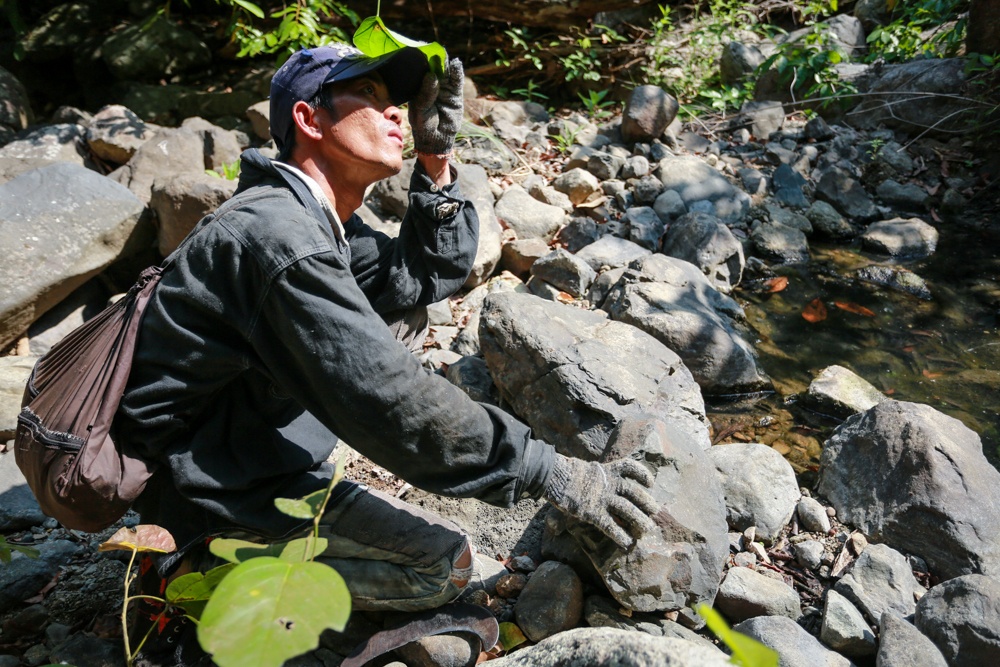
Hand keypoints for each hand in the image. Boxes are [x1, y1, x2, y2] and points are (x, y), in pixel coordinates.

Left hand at [409, 57, 463, 155]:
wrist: (436, 139)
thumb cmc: (424, 124)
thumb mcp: (421, 109)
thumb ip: (426, 93)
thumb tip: (432, 74)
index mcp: (418, 87)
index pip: (419, 71)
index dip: (420, 61)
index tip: (418, 50)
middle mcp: (431, 85)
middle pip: (434, 68)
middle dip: (434, 59)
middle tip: (433, 49)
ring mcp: (444, 89)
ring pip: (446, 73)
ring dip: (446, 63)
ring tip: (444, 55)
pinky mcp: (455, 94)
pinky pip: (457, 81)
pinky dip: (457, 72)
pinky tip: (456, 64)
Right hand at [543, 454, 657, 549]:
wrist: (555, 476)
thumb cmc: (569, 474)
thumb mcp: (589, 470)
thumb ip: (600, 477)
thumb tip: (604, 481)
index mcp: (609, 469)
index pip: (631, 468)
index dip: (643, 474)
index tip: (650, 483)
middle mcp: (610, 483)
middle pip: (634, 492)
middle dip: (647, 503)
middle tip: (655, 512)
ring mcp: (603, 498)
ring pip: (627, 510)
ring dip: (639, 520)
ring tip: (647, 529)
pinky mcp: (593, 512)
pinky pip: (610, 525)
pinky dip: (620, 535)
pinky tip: (626, 543)